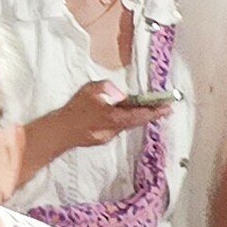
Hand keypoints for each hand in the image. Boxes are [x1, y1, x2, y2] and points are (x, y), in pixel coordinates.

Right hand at [43, 79, 173, 150]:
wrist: (58, 132)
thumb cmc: (72, 111)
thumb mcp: (87, 91)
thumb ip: (106, 88)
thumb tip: (121, 93)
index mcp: (114, 117)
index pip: (140, 114)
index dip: (155, 111)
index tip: (168, 107)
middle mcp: (115, 128)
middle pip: (137, 121)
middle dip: (150, 114)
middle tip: (162, 109)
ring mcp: (108, 135)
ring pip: (127, 125)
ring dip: (137, 117)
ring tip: (145, 110)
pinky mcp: (101, 139)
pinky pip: (117, 128)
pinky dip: (124, 121)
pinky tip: (119, 116)